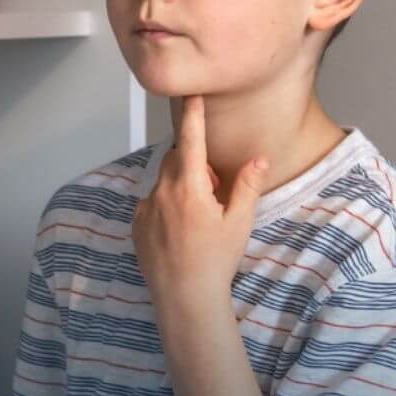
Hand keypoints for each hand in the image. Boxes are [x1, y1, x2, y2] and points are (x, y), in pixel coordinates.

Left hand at [132, 95, 269, 318]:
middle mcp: (161, 194)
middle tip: (213, 190)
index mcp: (188, 189)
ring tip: (198, 218)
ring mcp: (145, 209)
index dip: (192, 116)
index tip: (191, 96)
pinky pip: (152, 203)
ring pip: (163, 183)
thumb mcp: (239, 223)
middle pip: (175, 161)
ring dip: (180, 187)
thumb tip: (259, 159)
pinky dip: (166, 206)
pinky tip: (181, 232)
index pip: (190, 141)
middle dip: (193, 165)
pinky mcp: (136, 225)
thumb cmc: (216, 262)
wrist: (185, 299)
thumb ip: (247, 186)